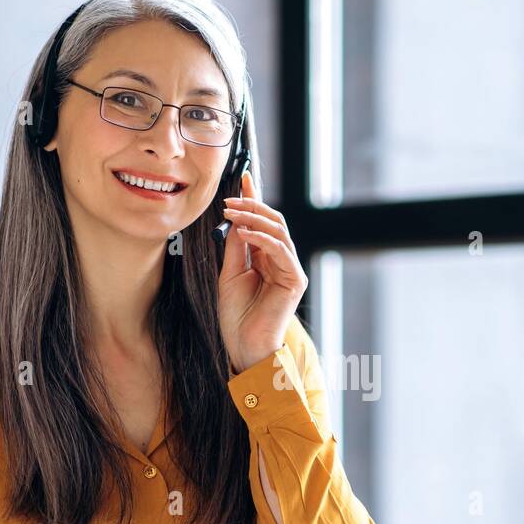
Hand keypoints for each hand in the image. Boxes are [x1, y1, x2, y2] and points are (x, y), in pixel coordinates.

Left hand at [217, 170, 307, 373]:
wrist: (245, 345)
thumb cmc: (237, 315)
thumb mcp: (230, 274)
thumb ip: (236, 248)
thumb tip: (236, 220)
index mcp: (265, 258)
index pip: (262, 223)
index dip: (254, 200)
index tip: (243, 178)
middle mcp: (280, 260)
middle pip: (274, 222)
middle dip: (252, 207)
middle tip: (228, 201)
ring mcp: (290, 269)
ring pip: (279, 232)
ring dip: (254, 218)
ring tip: (231, 213)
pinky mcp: (295, 280)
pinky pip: (281, 251)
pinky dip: (263, 238)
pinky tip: (245, 232)